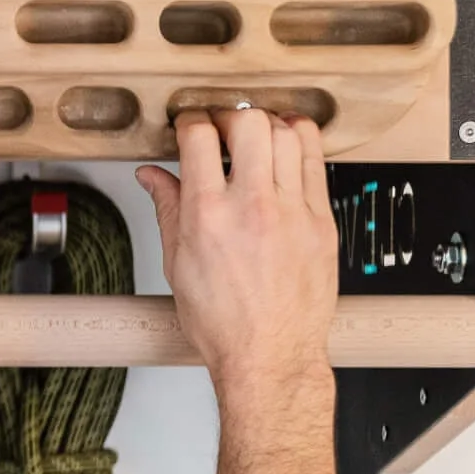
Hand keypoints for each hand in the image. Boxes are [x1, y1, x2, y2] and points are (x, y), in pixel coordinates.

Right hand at [137, 109, 336, 406]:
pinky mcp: (322, 220)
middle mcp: (252, 208)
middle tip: (224, 130)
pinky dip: (301, 142)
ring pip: (288, 132)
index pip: (199, 137)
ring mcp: (293, 212)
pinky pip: (317, 160)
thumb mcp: (178, 266)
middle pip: (249, 122)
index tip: (190, 128)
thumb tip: (152, 176)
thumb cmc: (224, 324)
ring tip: (257, 139)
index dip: (191, 122)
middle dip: (231, 116)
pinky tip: (289, 148)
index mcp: (208, 217)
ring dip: (268, 125)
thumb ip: (167, 209)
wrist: (271, 357)